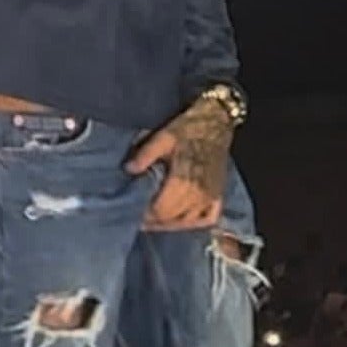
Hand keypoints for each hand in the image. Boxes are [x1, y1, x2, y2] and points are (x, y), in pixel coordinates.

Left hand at [126, 95, 232, 230]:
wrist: (216, 123)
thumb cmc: (188, 129)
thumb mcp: (163, 137)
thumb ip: (145, 155)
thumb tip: (128, 170)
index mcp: (184, 181)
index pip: (160, 210)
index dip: (144, 215)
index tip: (131, 213)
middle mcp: (199, 194)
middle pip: (171, 218)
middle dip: (153, 220)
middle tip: (138, 218)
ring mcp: (210, 197)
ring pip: (186, 222)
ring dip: (169, 224)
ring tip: (153, 221)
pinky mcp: (218, 196)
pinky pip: (206, 219)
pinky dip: (192, 224)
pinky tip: (179, 222)